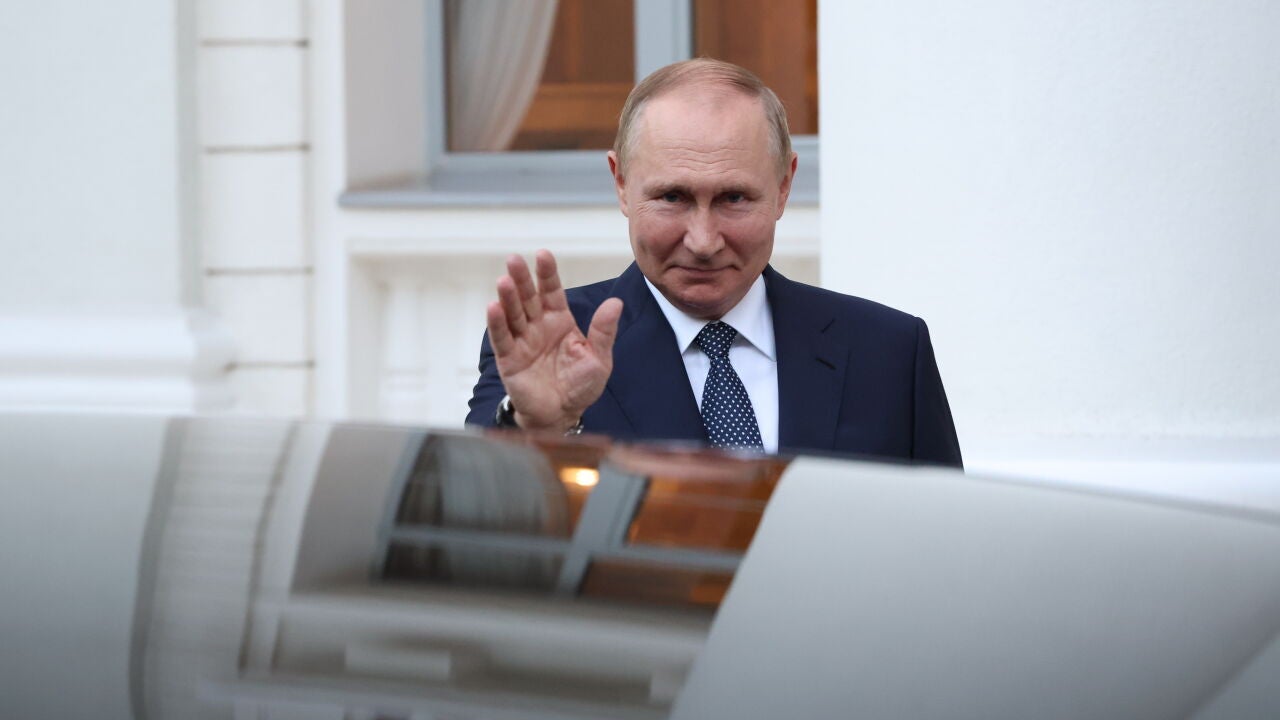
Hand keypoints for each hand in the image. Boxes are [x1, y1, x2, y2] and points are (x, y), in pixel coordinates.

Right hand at [486, 250, 622, 431]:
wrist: (562, 415)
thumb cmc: (581, 386)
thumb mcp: (599, 357)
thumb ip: (604, 330)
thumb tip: (616, 302)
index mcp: (560, 321)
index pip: (551, 291)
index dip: (547, 273)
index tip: (542, 254)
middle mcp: (538, 326)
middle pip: (528, 297)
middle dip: (522, 278)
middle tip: (514, 259)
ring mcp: (522, 341)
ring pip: (513, 314)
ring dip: (507, 297)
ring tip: (503, 281)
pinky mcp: (509, 359)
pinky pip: (502, 338)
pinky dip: (497, 323)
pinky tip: (493, 307)